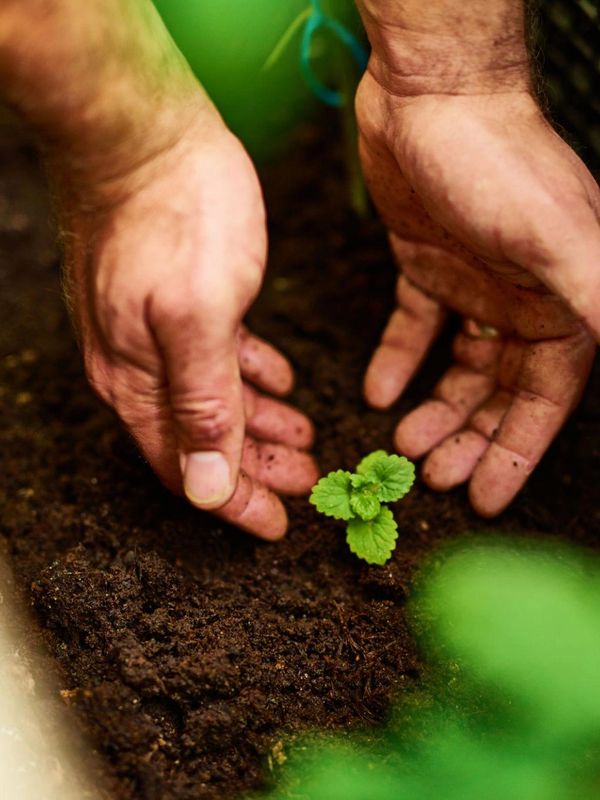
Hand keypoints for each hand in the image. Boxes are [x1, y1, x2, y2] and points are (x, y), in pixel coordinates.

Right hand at [59, 113, 317, 538]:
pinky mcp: (175, 299)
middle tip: (307, 483)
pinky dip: (250, 378)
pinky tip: (278, 380)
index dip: (233, 502)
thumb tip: (202, 486)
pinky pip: (214, 358)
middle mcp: (137, 365)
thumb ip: (201, 403)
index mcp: (137, 380)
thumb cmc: (172, 214)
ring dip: (258, 425)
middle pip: (200, 440)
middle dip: (255, 468)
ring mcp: (153, 331)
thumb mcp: (197, 315)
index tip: (278, 527)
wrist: (143, 130)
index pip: (186, 467)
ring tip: (303, 439)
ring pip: (211, 401)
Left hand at [356, 79, 598, 515]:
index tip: (483, 500)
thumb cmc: (499, 164)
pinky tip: (379, 390)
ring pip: (458, 368)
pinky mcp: (426, 265)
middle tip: (430, 478)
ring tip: (403, 444)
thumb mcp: (558, 241)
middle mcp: (525, 302)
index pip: (543, 403)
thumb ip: (594, 304)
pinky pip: (414, 326)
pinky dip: (398, 359)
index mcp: (563, 307)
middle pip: (498, 394)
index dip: (514, 455)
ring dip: (434, 409)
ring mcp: (474, 285)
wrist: (432, 95)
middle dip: (469, 440)